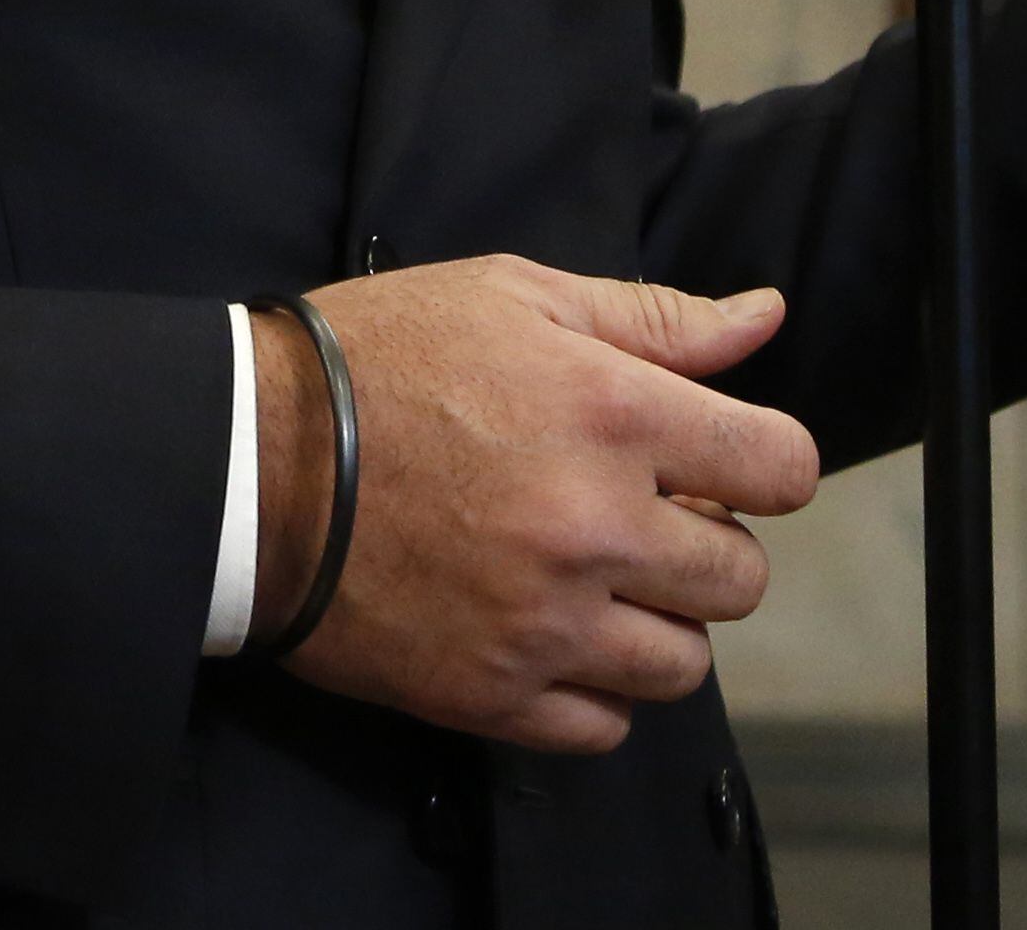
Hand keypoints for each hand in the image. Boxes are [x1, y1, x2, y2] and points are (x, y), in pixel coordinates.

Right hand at [254, 259, 820, 752]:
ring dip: (654, 623)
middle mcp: (596, 530)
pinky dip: (593, 691)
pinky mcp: (491, 694)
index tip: (723, 461)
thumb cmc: (378, 360)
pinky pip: (604, 728)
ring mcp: (546, 625)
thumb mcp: (513, 298)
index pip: (781, 468)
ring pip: (682, 664)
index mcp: (614, 416)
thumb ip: (652, 317)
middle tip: (637, 516)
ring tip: (590, 580)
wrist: (244, 461)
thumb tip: (764, 316)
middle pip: (741, 578)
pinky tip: (548, 635)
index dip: (765, 461)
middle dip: (706, 543)